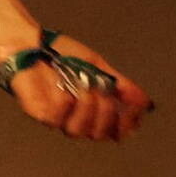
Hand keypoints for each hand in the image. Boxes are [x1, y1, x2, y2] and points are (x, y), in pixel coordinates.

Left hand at [0, 31, 153, 142]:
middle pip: (99, 134)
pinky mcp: (39, 112)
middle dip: (107, 113)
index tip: (134, 112)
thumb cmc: (59, 54)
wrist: (30, 42)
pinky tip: (64, 89)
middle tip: (102, 92)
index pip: (114, 131)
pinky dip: (66, 103)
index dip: (126, 125)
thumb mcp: (97, 66)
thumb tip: (145, 102)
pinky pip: (58, 118)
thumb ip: (121, 84)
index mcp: (91, 109)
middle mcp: (75, 117)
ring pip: (79, 131)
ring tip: (83, 89)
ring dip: (87, 109)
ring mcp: (57, 117)